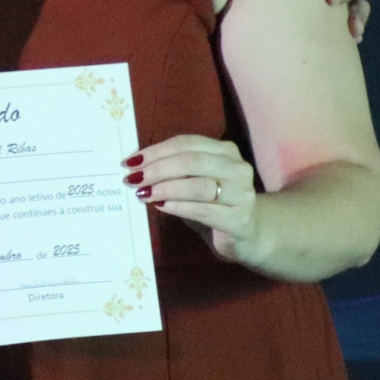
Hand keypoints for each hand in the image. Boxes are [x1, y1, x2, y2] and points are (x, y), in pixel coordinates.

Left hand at [124, 136, 267, 266]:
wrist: (249, 236)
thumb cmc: (215, 206)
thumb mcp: (196, 183)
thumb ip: (174, 172)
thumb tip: (137, 169)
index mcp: (225, 151)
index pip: (186, 143)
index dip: (156, 150)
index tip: (130, 161)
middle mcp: (237, 168)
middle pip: (191, 161)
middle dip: (158, 169)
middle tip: (132, 178)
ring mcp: (242, 194)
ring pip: (198, 185)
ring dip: (166, 188)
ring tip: (143, 193)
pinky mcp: (239, 219)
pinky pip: (204, 210)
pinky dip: (179, 207)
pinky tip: (161, 207)